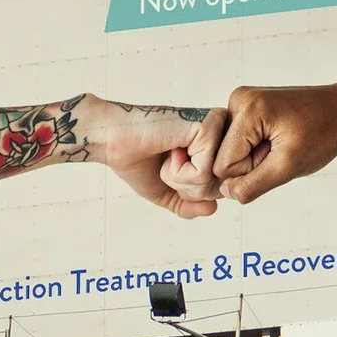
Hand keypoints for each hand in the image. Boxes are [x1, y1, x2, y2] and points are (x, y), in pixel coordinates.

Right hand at [73, 97, 228, 218]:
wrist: (113, 141)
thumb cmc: (137, 159)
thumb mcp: (167, 190)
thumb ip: (190, 204)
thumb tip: (213, 208)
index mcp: (217, 144)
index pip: (219, 189)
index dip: (189, 191)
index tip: (170, 166)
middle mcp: (223, 133)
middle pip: (219, 189)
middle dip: (185, 188)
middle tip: (167, 161)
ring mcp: (219, 129)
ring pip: (212, 184)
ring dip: (179, 180)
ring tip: (168, 154)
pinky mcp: (209, 128)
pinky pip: (203, 174)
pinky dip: (178, 172)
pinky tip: (169, 150)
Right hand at [209, 73, 336, 202]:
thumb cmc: (323, 133)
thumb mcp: (289, 166)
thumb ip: (253, 185)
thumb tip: (224, 193)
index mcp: (247, 109)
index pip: (223, 164)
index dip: (251, 171)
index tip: (277, 156)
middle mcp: (237, 99)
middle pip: (223, 155)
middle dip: (251, 162)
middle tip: (281, 149)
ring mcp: (240, 100)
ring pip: (229, 149)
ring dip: (254, 155)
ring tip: (281, 143)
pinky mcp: (246, 106)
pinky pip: (238, 140)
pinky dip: (256, 146)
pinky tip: (276, 138)